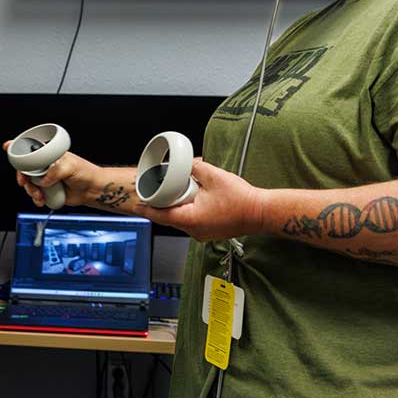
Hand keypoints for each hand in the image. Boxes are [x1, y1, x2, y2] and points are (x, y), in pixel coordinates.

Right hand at [2, 142, 98, 207]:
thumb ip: (55, 172)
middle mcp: (46, 166)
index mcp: (50, 155)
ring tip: (39, 195)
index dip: (18, 147)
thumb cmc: (85, 173)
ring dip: (31, 191)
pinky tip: (42, 200)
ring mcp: (45, 179)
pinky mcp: (47, 191)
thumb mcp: (70, 167)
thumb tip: (43, 180)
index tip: (7, 147)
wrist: (91, 190)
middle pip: (25, 169)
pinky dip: (36, 199)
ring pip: (29, 184)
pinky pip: (35, 195)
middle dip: (22, 176)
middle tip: (24, 182)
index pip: (32, 149)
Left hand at [139, 159, 265, 241]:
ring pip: (182, 220)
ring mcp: (203, 234)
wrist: (261, 212)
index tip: (136, 206)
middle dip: (161, 205)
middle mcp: (195, 231)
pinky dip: (188, 211)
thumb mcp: (214, 176)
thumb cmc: (241, 200)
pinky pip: (193, 221)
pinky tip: (191, 199)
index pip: (162, 216)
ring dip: (176, 208)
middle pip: (170, 218)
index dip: (147, 210)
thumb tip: (187, 164)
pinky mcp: (210, 232)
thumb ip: (195, 167)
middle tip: (153, 193)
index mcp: (191, 220)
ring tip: (173, 193)